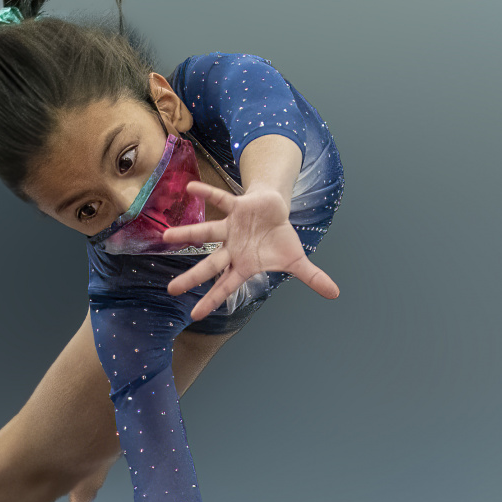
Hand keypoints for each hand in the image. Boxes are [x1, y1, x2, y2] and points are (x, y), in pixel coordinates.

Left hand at [163, 181, 339, 320]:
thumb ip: (312, 278)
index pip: (225, 286)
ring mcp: (231, 228)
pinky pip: (219, 199)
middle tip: (170, 290)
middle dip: (191, 277)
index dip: (211, 300)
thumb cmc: (279, 239)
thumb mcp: (297, 261)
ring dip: (187, 234)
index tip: (195, 314)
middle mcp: (231, 248)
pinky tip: (190, 187)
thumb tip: (335, 293)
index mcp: (243, 264)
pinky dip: (206, 193)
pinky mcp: (235, 207)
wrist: (275, 211)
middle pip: (209, 265)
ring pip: (206, 232)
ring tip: (165, 237)